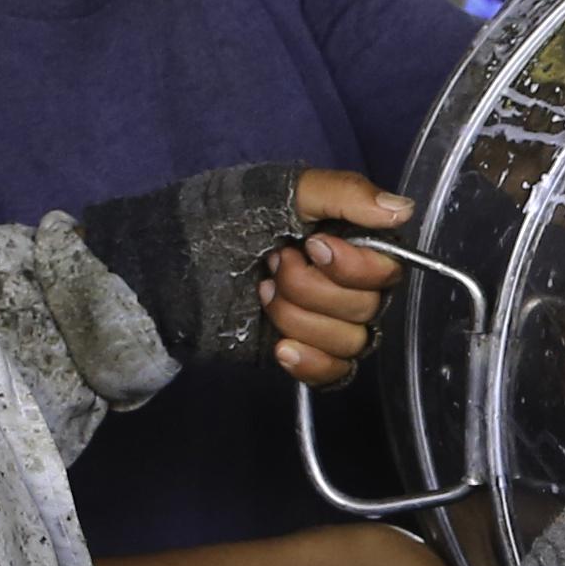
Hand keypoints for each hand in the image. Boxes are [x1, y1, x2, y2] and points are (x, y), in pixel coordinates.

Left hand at [80, 162, 404, 379]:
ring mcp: (325, 321)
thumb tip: (403, 209)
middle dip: (314, 289)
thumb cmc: (212, 221)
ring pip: (353, 342)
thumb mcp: (275, 191)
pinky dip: (310, 362)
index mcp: (347, 238)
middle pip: (371, 306)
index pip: (390, 267)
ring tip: (261, 296)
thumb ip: (343, 193)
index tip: (312, 246)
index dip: (356, 265)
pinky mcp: (303, 355)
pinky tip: (279, 347)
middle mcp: (345, 282)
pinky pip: (336, 374)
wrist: (160, 272)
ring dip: (301, 319)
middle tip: (271, 266)